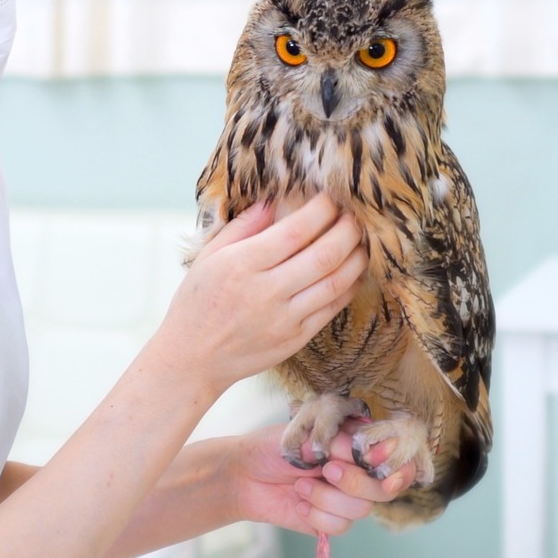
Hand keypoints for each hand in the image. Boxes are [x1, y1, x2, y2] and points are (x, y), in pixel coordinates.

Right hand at [151, 197, 366, 395]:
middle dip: (348, 230)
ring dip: (357, 258)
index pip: (294, 231)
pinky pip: (332, 308)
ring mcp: (284, 318)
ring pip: (335, 282)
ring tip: (363, 241)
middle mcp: (266, 291)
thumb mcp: (209, 257)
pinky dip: (349, 287)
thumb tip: (273, 200)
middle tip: (356, 216)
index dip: (321, 211)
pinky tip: (353, 272)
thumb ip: (242, 227)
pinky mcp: (296, 339)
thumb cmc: (198, 303)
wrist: (194, 358)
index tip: (331, 199)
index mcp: (242, 265)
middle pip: (324, 255)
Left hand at [228, 421, 414, 536]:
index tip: (376, 464)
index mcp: (359, 444)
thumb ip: (346, 445)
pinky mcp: (331, 521)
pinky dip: (316, 515)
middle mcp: (359, 471)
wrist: (243, 474)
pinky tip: (299, 503)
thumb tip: (379, 455)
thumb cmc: (275, 446)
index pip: (397, 457)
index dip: (397, 466)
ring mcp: (346, 498)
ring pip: (361, 509)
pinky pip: (340, 526)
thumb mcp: (310, 435)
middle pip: (385, 489)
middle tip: (326, 469)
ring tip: (300, 485)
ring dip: (325, 498)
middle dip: (355, 482)